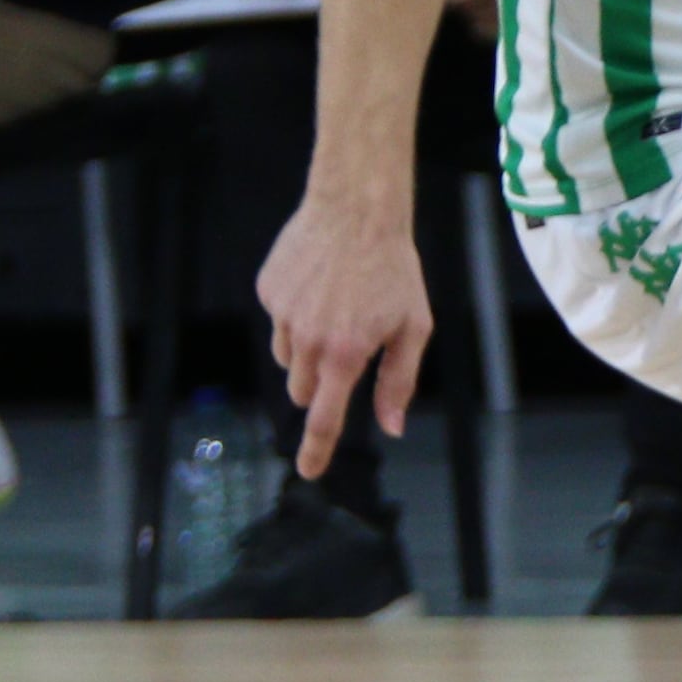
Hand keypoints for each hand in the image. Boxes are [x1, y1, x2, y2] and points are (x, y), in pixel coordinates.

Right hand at [260, 190, 430, 475]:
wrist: (357, 211)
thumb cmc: (394, 269)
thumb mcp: (413, 327)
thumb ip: (399, 381)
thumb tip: (391, 426)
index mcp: (345, 354)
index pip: (324, 417)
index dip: (316, 448)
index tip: (308, 470)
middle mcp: (307, 341)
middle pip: (303, 390)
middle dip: (321, 383)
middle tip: (348, 347)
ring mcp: (282, 316)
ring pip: (288, 358)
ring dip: (308, 348)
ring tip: (338, 308)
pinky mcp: (268, 292)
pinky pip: (279, 321)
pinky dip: (297, 314)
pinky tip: (320, 285)